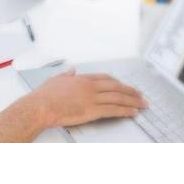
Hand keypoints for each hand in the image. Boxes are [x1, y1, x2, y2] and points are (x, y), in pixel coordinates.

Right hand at [30, 69, 147, 127]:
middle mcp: (89, 87)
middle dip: (130, 91)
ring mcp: (91, 98)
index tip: (125, 86)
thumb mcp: (55, 80)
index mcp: (81, 79)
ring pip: (117, 98)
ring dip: (132, 101)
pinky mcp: (92, 110)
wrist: (41, 106)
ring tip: (142, 104)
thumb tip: (71, 70)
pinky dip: (125, 111)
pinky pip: (113, 110)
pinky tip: (133, 112)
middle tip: (140, 94)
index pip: (105, 78)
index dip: (117, 82)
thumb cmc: (44, 96)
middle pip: (115, 86)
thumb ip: (65, 75)